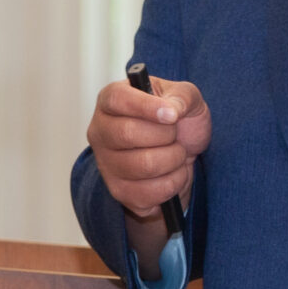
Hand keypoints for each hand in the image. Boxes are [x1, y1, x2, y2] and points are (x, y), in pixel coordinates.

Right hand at [86, 73, 210, 219]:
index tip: (172, 115)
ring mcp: (106, 164)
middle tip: (175, 134)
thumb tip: (171, 109)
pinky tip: (173, 172)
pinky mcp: (118, 191)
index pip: (116, 99)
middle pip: (127, 133)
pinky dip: (173, 183)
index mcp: (110, 100)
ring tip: (177, 153)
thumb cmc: (178, 119)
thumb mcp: (186, 96)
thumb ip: (182, 96)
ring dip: (173, 159)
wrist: (184, 153)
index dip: (145, 106)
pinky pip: (149, 192)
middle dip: (166, 135)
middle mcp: (101, 131)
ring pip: (143, 165)